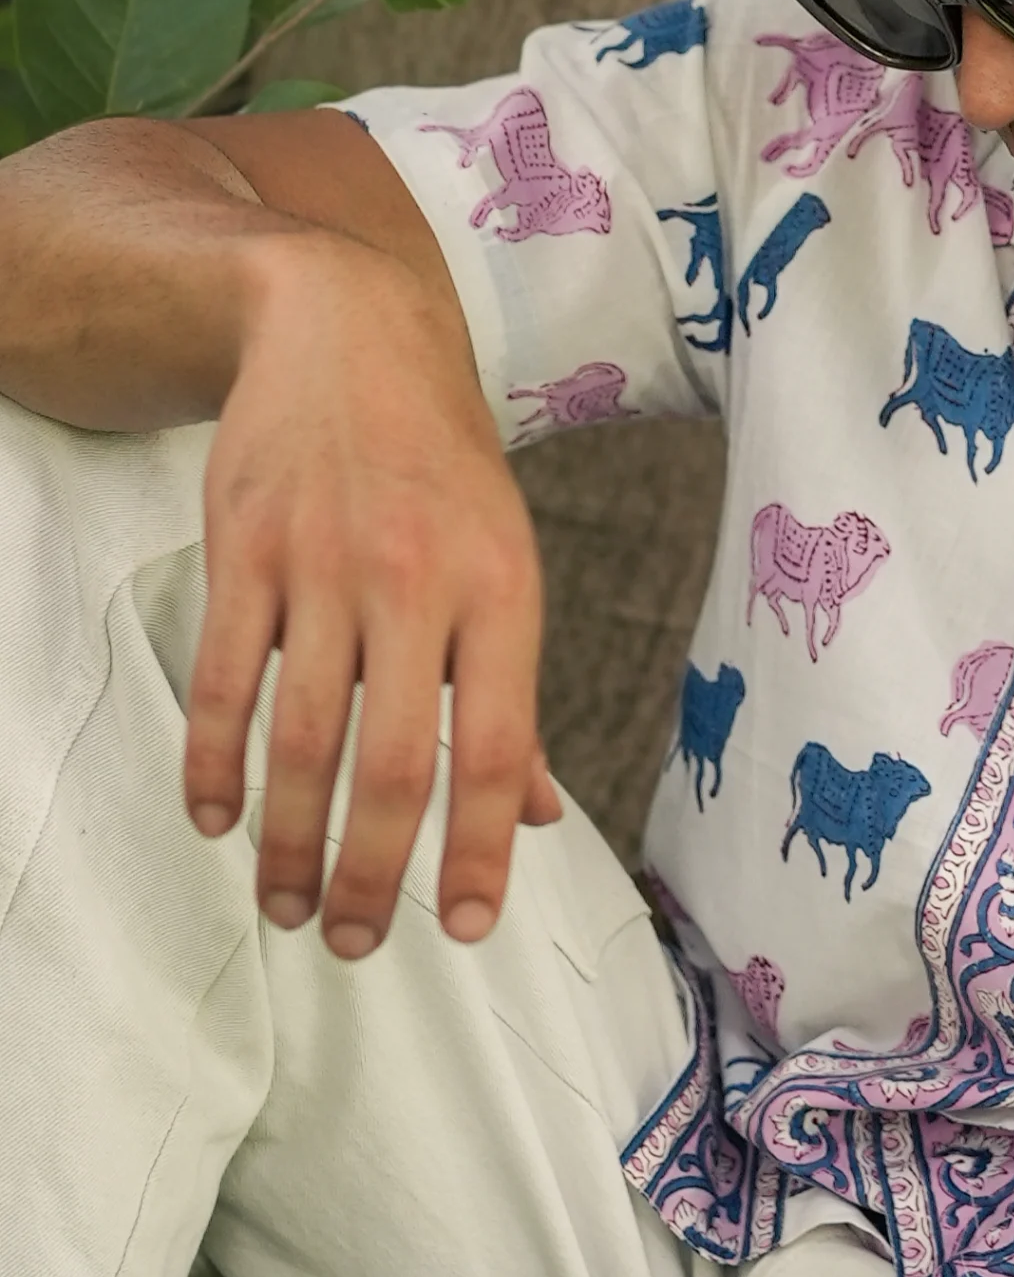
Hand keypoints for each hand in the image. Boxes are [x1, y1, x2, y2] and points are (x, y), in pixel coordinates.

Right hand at [182, 234, 559, 955]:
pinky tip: (217, 819)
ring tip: (284, 906)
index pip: (498, 748)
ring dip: (288, 840)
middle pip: (394, 762)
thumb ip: (513, 697)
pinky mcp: (244, 549)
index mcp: (502, 593)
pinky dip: (215, 762)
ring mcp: (325, 565)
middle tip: (351, 942)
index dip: (479, 849)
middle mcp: (418, 583)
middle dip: (371, 873)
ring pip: (302, 737)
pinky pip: (226, 678)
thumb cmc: (443, 471)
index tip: (463, 926)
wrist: (348, 334)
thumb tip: (534, 817)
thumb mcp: (506, 565)